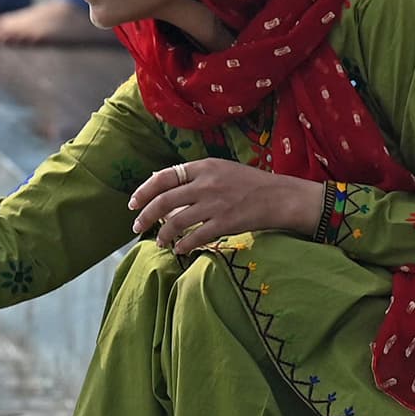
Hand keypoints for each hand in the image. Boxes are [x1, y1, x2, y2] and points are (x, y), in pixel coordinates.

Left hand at [128, 159, 319, 253]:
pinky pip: (196, 236)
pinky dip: (183, 245)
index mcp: (204, 166)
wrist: (281, 196)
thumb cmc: (250, 184)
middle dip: (145, 216)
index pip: (164, 177)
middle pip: (164, 201)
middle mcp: (206, 183)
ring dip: (162, 234)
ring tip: (159, 242)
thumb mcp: (221, 170)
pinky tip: (180, 249)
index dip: (144, 191)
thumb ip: (193, 176)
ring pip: (176, 221)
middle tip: (136, 227)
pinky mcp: (226, 222)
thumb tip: (158, 180)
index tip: (133, 203)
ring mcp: (216, 203)